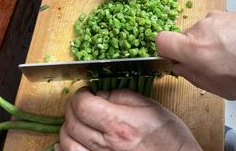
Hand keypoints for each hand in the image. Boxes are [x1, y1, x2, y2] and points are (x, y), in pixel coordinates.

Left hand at [55, 87, 200, 150]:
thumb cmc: (169, 137)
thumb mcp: (150, 106)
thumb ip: (122, 96)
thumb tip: (101, 94)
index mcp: (119, 124)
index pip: (83, 105)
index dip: (80, 94)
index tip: (86, 91)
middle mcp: (107, 146)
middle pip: (72, 123)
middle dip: (72, 108)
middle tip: (81, 103)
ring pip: (67, 144)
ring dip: (68, 129)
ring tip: (77, 122)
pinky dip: (66, 149)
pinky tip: (72, 142)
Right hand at [156, 11, 235, 99]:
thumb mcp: (222, 88)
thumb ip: (194, 77)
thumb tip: (180, 68)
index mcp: (195, 49)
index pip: (160, 40)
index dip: (163, 51)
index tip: (173, 60)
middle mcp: (201, 28)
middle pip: (182, 37)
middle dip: (190, 51)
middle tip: (210, 66)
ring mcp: (214, 17)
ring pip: (199, 32)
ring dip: (207, 44)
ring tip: (230, 57)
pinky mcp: (226, 12)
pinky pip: (213, 25)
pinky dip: (219, 36)